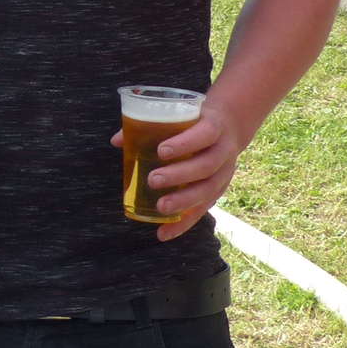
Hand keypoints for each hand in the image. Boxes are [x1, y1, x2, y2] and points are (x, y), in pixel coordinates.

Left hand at [111, 100, 247, 240]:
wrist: (229, 128)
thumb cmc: (196, 121)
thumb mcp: (183, 114)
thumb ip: (150, 124)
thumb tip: (117, 141)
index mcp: (214, 126)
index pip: (204, 135)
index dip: (184, 144)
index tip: (161, 151)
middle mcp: (224, 151)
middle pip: (206, 166)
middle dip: (180, 175)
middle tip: (153, 180)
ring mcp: (224, 173)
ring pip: (208, 190)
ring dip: (183, 201)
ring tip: (160, 207)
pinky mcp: (218, 191)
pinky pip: (202, 210)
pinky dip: (183, 224)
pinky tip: (164, 233)